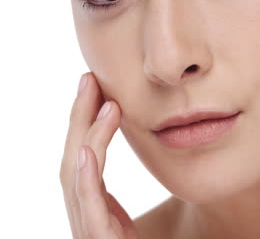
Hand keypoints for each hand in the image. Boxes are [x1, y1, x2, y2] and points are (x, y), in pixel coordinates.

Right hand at [60, 73, 138, 238]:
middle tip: (89, 81)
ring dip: (86, 138)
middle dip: (79, 120)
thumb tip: (140, 153)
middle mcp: (87, 219)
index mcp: (96, 211)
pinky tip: (85, 151)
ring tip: (102, 103)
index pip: (84, 161)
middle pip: (75, 162)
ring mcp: (90, 232)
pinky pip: (89, 210)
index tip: (95, 89)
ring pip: (76, 180)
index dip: (85, 125)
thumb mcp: (136, 221)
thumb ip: (131, 197)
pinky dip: (85, 179)